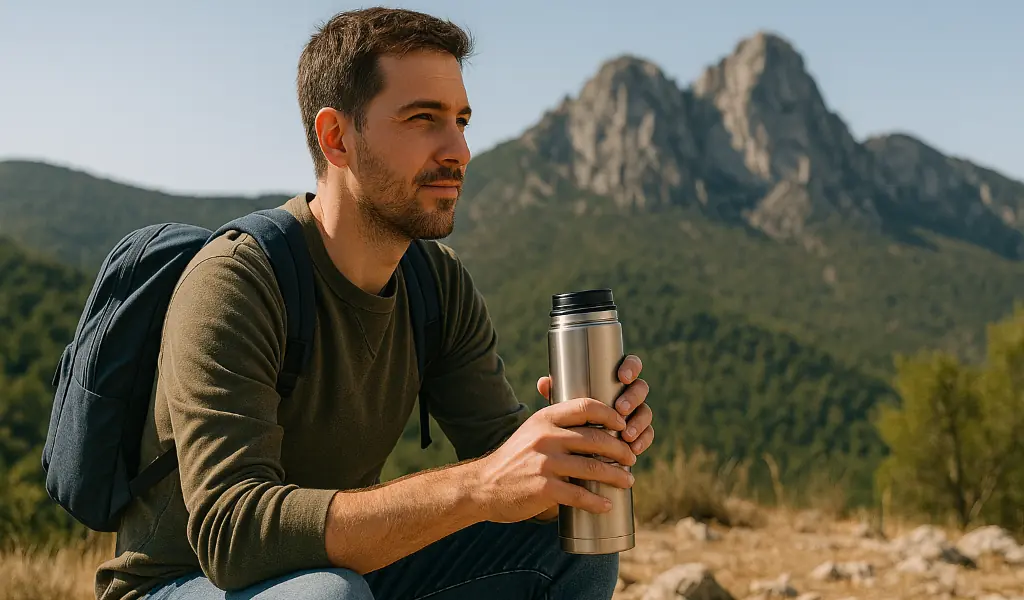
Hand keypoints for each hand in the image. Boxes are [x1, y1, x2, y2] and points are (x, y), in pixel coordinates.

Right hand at [471, 397, 637, 523]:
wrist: (484, 485)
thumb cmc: (515, 458)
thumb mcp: (532, 431)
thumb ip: (557, 424)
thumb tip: (593, 420)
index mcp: (545, 418)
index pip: (585, 406)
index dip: (609, 414)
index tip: (623, 424)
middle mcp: (546, 436)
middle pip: (595, 438)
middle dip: (620, 449)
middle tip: (631, 457)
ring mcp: (545, 462)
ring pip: (592, 467)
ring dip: (616, 475)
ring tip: (627, 481)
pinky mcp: (544, 487)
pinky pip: (579, 494)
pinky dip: (597, 501)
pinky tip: (606, 504)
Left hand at [537, 354, 653, 456]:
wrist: (577, 444)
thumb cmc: (570, 415)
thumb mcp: (563, 403)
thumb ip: (557, 392)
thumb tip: (544, 382)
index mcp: (614, 379)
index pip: (630, 365)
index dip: (631, 367)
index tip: (622, 376)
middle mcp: (628, 393)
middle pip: (640, 388)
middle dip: (634, 397)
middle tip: (621, 408)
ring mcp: (636, 413)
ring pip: (645, 412)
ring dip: (639, 422)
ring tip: (626, 434)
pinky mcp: (639, 433)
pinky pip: (647, 434)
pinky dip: (643, 441)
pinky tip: (634, 448)